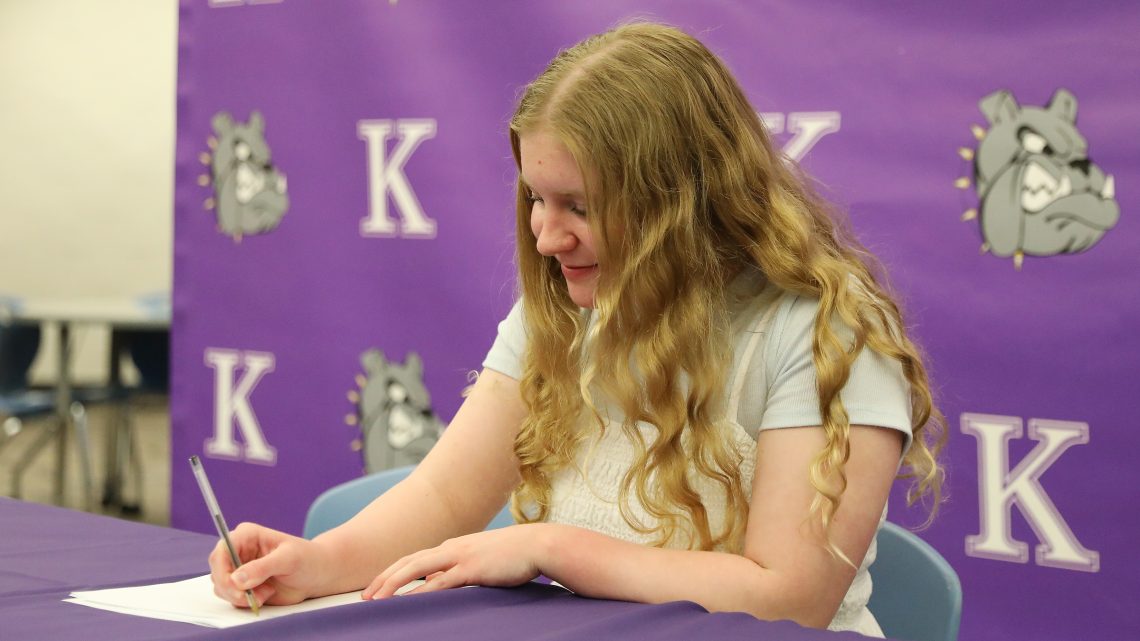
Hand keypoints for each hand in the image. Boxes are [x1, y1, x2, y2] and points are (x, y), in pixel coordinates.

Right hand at [207, 522, 325, 607]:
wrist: (317, 574)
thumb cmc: (307, 559)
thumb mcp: (289, 559)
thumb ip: (263, 568)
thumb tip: (236, 579)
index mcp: (247, 535)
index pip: (222, 551)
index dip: (222, 570)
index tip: (235, 586)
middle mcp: (238, 550)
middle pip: (217, 571)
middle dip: (231, 588)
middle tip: (250, 598)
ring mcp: (238, 568)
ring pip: (222, 586)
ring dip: (240, 596)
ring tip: (266, 593)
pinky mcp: (242, 585)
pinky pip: (230, 597)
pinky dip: (244, 602)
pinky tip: (264, 596)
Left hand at [362, 524, 547, 598]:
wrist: (537, 545)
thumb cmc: (512, 556)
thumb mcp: (480, 562)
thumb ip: (460, 572)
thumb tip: (441, 585)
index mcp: (452, 547)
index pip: (414, 559)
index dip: (393, 573)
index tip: (376, 588)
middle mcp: (451, 548)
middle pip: (408, 562)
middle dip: (384, 579)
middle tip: (365, 597)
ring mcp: (460, 556)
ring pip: (417, 568)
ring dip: (393, 584)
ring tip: (376, 599)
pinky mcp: (471, 568)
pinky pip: (440, 581)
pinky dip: (420, 591)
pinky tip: (407, 601)